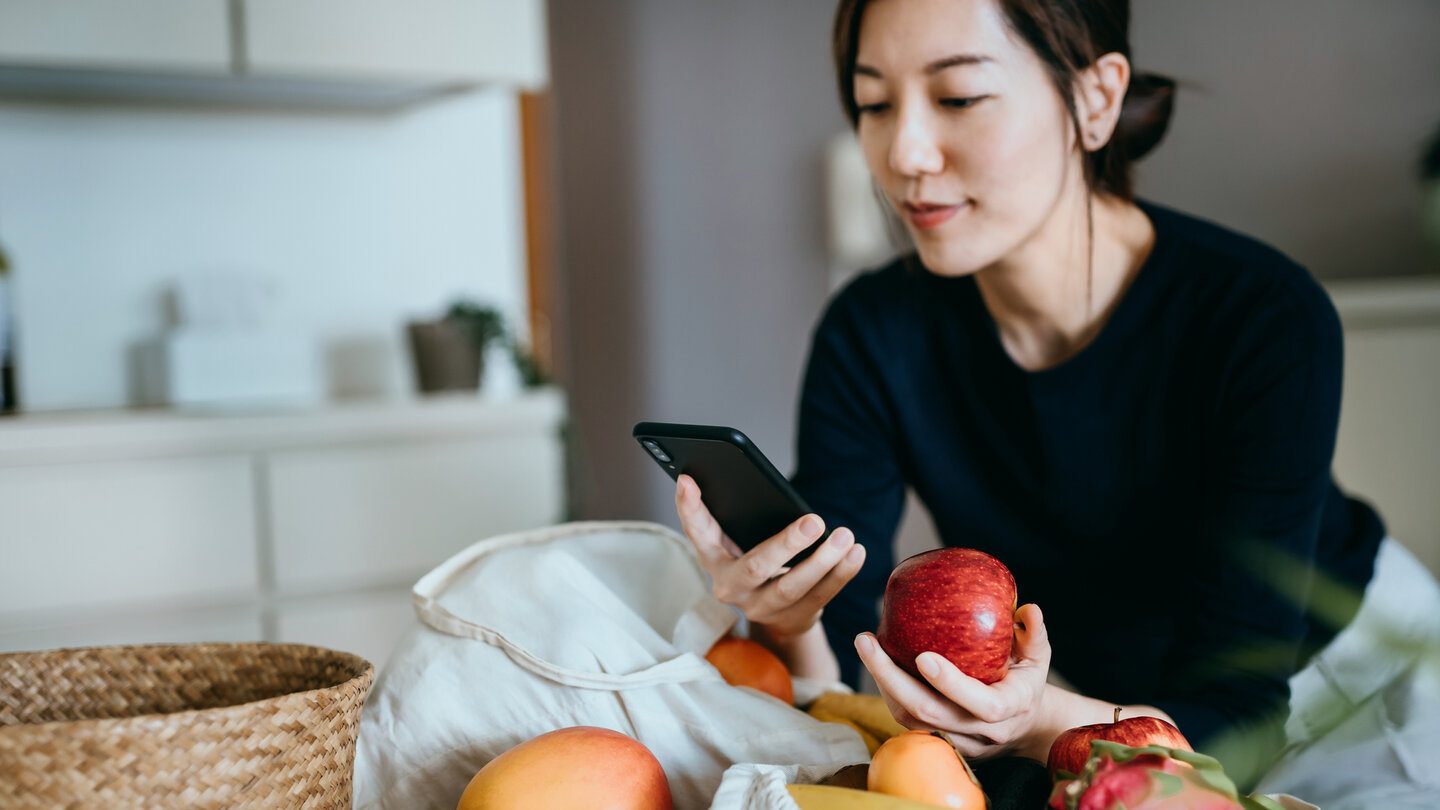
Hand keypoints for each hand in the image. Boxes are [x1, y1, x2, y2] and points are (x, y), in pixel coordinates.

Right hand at [674, 474, 866, 639]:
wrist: (775, 614)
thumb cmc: (756, 559)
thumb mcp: (737, 540)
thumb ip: (733, 516)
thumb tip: (736, 479)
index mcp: (712, 559)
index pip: (697, 532)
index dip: (688, 508)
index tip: (688, 479)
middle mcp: (731, 588)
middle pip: (755, 567)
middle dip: (786, 545)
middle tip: (815, 521)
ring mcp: (761, 608)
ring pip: (793, 587)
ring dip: (823, 562)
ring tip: (846, 537)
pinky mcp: (792, 619)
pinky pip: (820, 597)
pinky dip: (841, 574)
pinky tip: (856, 554)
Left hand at [855, 603, 1056, 760]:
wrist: (1026, 727)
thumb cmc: (1028, 682)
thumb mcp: (1038, 658)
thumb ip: (1034, 634)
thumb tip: (1028, 608)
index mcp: (1010, 708)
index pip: (981, 704)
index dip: (951, 684)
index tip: (922, 656)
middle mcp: (982, 732)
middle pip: (930, 713)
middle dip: (892, 678)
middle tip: (866, 640)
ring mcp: (959, 742)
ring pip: (912, 721)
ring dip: (883, 684)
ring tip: (867, 647)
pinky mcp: (941, 744)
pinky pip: (908, 722)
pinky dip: (889, 693)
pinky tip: (877, 664)